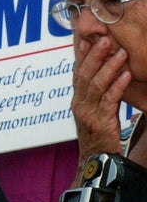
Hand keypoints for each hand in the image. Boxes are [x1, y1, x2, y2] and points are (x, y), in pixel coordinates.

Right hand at [70, 37, 129, 183]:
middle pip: (84, 75)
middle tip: (104, 40)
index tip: (85, 39)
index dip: (81, 56)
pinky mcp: (100, 122)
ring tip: (120, 53)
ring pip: (96, 84)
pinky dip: (118, 85)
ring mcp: (87, 113)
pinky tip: (126, 75)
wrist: (95, 162)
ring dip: (109, 67)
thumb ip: (95, 97)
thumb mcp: (92, 115)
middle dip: (94, 55)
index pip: (76, 73)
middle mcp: (78, 104)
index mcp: (76, 100)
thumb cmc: (97, 138)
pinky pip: (109, 100)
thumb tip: (103, 78)